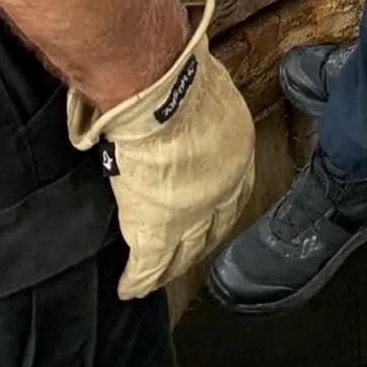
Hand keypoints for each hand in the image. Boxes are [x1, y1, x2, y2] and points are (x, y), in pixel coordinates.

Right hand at [67, 0, 255, 301]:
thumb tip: (188, 86)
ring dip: (171, 265)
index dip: (220, 206)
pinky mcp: (159, 231)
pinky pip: (148, 265)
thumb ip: (201, 103)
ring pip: (184, 251)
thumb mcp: (206, 87)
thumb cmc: (181, 77)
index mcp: (237, 152)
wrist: (162, 96)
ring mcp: (194, 214)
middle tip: (188, 254)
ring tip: (159, 276)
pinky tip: (129, 289)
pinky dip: (138, 279)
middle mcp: (224, 187)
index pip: (232, 190)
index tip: (211, 216)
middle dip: (201, 241)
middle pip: (213, 227)